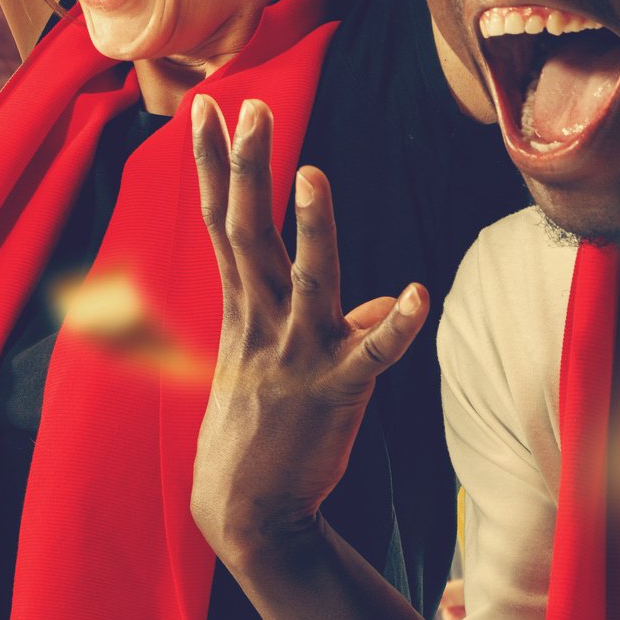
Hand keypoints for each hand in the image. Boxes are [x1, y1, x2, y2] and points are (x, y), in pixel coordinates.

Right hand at [189, 96, 429, 566]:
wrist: (247, 512)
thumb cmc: (260, 431)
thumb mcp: (278, 363)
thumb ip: (327, 321)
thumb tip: (378, 306)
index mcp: (242, 306)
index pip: (223, 219)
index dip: (216, 162)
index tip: (205, 107)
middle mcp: (263, 320)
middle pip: (249, 231)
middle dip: (248, 167)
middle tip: (249, 107)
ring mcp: (297, 355)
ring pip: (307, 280)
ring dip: (311, 229)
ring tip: (313, 174)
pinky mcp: (336, 392)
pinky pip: (371, 355)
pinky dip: (393, 326)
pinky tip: (414, 292)